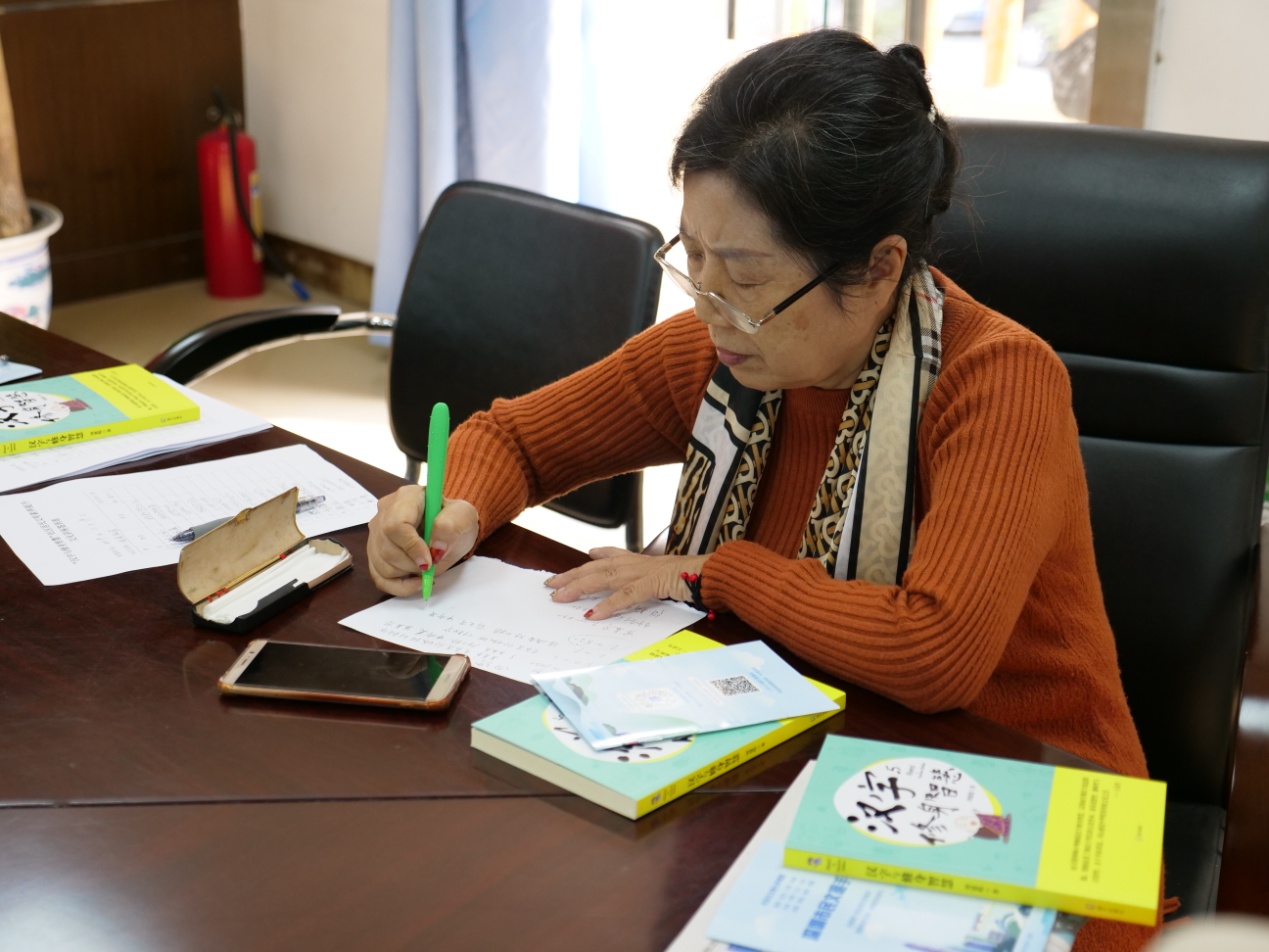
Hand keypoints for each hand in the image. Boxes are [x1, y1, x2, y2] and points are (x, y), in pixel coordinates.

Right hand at [366, 485, 478, 596]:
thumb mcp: (463, 516)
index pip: (395, 524)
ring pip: (380, 563)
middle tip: (432, 565)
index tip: (429, 561)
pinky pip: (378, 576)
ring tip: (427, 569)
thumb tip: (435, 549)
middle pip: (386, 546)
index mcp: (406, 497)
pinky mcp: (376, 552)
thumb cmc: (455, 518)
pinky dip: (398, 586)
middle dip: (411, 564)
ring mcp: (377, 532)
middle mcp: (385, 512)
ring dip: (406, 574)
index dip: (411, 547)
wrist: (452, 527)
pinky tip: (416, 582)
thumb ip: (451, 527)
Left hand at [545, 547, 707, 619]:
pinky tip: (592, 614)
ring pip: (603, 578)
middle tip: (551, 584)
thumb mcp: (670, 575)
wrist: (716, 572)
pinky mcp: (652, 583)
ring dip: (579, 587)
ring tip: (560, 597)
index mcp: (643, 561)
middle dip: (573, 575)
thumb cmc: (696, 577)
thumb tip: (643, 582)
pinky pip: (625, 595)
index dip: (595, 557)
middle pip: (597, 567)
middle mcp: (638, 563)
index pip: (614, 555)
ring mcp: (643, 571)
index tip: (584, 556)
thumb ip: (652, 577)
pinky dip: (608, 605)